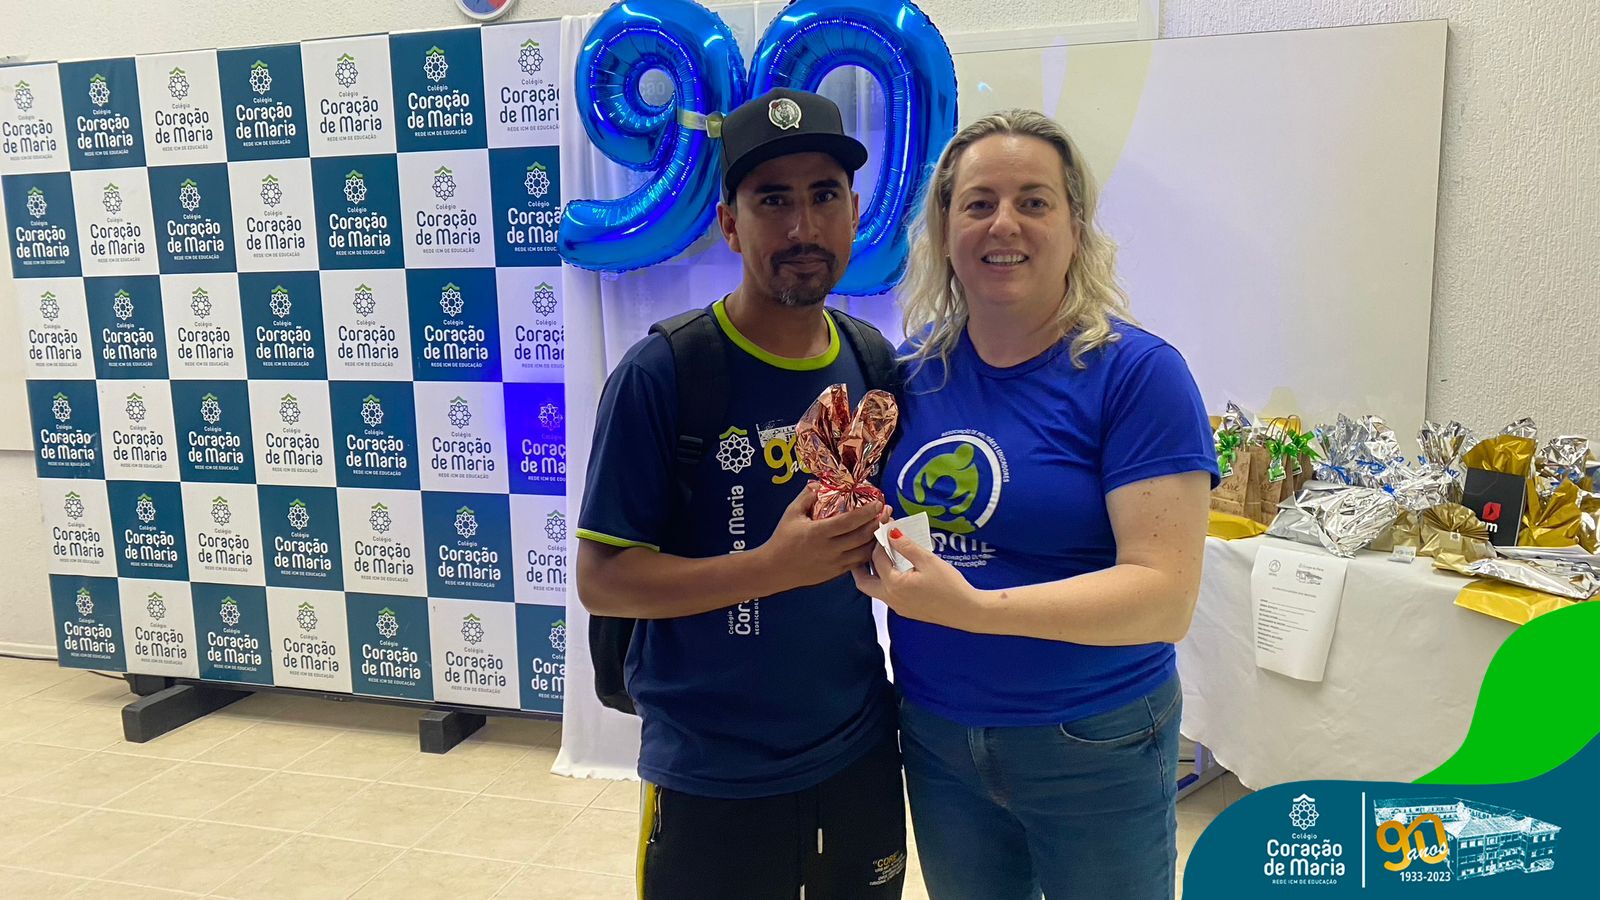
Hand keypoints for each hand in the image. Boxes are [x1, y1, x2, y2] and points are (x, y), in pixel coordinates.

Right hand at [757, 483, 885, 590]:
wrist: (774, 569)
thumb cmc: (782, 540)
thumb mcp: (792, 513)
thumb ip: (807, 496)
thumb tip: (819, 483)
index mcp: (819, 532)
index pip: (850, 521)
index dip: (867, 512)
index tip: (878, 502)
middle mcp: (830, 549)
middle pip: (862, 536)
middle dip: (878, 522)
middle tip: (886, 510)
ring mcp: (835, 563)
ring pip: (864, 551)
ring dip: (876, 538)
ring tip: (883, 525)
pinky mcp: (836, 573)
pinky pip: (858, 562)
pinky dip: (868, 552)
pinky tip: (872, 542)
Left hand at [853, 531, 980, 628]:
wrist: (966, 611)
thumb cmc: (950, 586)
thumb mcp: (928, 561)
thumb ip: (907, 546)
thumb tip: (891, 532)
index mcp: (893, 585)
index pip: (877, 558)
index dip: (879, 540)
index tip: (882, 527)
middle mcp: (890, 598)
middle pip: (863, 582)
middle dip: (859, 566)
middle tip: (861, 549)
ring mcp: (897, 607)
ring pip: (874, 590)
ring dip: (873, 574)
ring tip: (878, 557)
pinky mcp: (906, 610)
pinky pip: (887, 595)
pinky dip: (885, 581)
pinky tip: (896, 571)